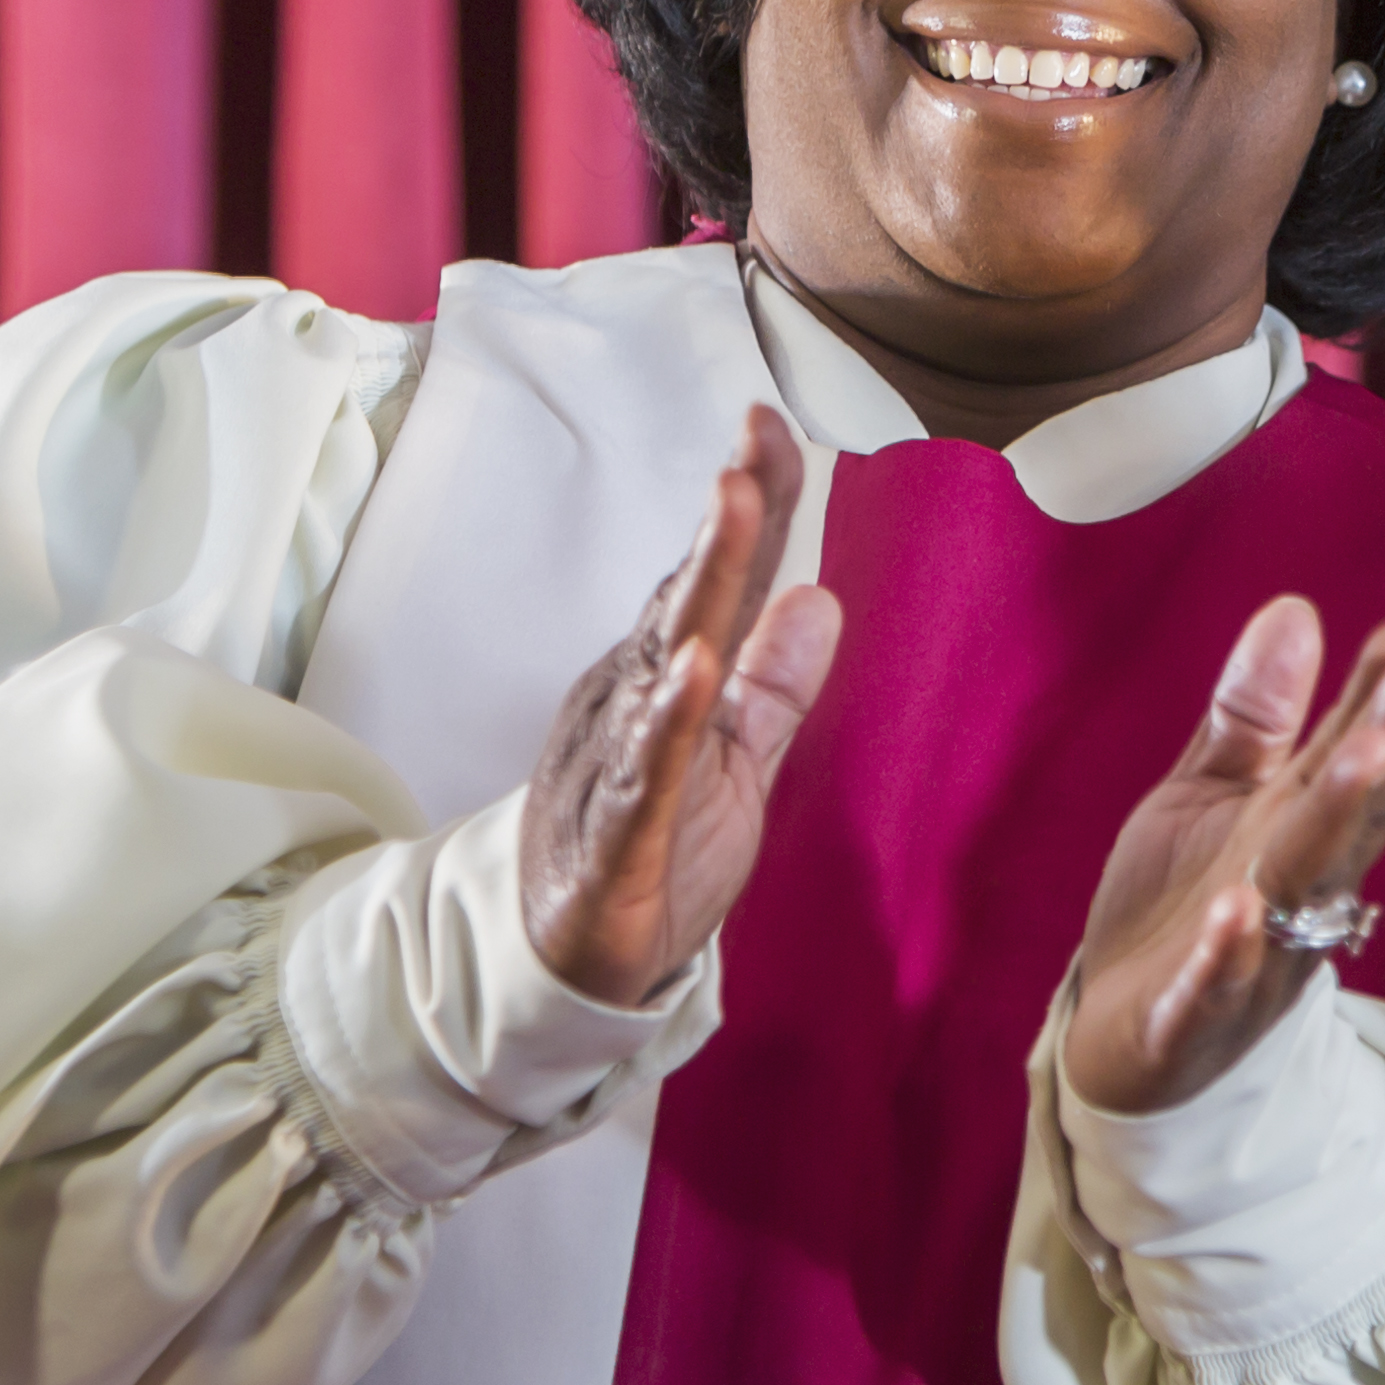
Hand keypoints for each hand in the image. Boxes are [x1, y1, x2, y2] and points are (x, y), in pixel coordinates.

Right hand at [515, 408, 844, 1001]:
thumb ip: (775, 685)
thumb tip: (823, 594)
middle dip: (725, 526)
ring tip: (731, 510)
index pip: (716, 584)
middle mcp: (634, 702)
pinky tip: (692, 673)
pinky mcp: (613, 839)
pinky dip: (665, 726)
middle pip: (685, 603)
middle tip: (752, 448)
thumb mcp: (735, 762)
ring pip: (661, 668)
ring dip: (697, 588)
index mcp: (666, 678)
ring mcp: (617, 764)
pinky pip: (639, 775)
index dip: (751, 508)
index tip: (770, 425)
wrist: (560, 959)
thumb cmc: (655, 851)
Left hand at [1058, 598, 1384, 1117]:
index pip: (1347, 757)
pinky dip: (1226, 953)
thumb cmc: (1177, 910)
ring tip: (1365, 754)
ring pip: (1300, 890)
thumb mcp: (1206, 796)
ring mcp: (1250, 958)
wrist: (1119, 1044)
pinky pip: (1211, 986)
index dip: (1383, 698)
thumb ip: (1253, 715)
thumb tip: (1296, 607)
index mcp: (1293, 831)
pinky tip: (1236, 908)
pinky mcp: (1188, 1018)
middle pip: (1345, 816)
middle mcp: (1291, 893)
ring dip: (1335, 824)